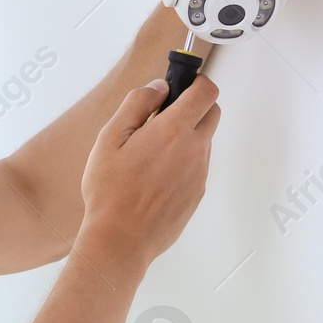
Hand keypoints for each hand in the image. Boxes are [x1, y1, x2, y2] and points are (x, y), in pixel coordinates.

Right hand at [76, 73, 220, 270]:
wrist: (121, 239)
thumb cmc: (111, 192)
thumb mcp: (110, 138)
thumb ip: (137, 104)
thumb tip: (158, 88)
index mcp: (174, 130)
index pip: (206, 91)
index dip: (196, 82)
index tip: (181, 85)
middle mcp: (195, 150)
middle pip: (213, 113)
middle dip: (195, 106)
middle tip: (164, 116)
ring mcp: (200, 174)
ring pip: (204, 141)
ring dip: (187, 136)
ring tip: (152, 153)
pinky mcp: (197, 193)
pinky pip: (198, 166)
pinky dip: (184, 162)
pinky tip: (156, 176)